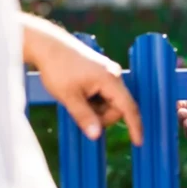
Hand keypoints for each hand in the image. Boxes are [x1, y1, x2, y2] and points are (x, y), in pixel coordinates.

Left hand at [26, 18, 142, 145]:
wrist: (48, 45)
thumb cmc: (57, 68)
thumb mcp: (69, 97)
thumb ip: (84, 117)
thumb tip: (96, 136)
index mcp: (110, 80)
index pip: (128, 107)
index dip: (134, 126)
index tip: (139, 142)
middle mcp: (114, 75)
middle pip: (117, 107)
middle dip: (101, 116)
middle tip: (79, 112)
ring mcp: (108, 73)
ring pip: (109, 101)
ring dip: (95, 108)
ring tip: (75, 99)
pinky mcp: (101, 72)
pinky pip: (104, 93)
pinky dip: (93, 100)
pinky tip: (78, 94)